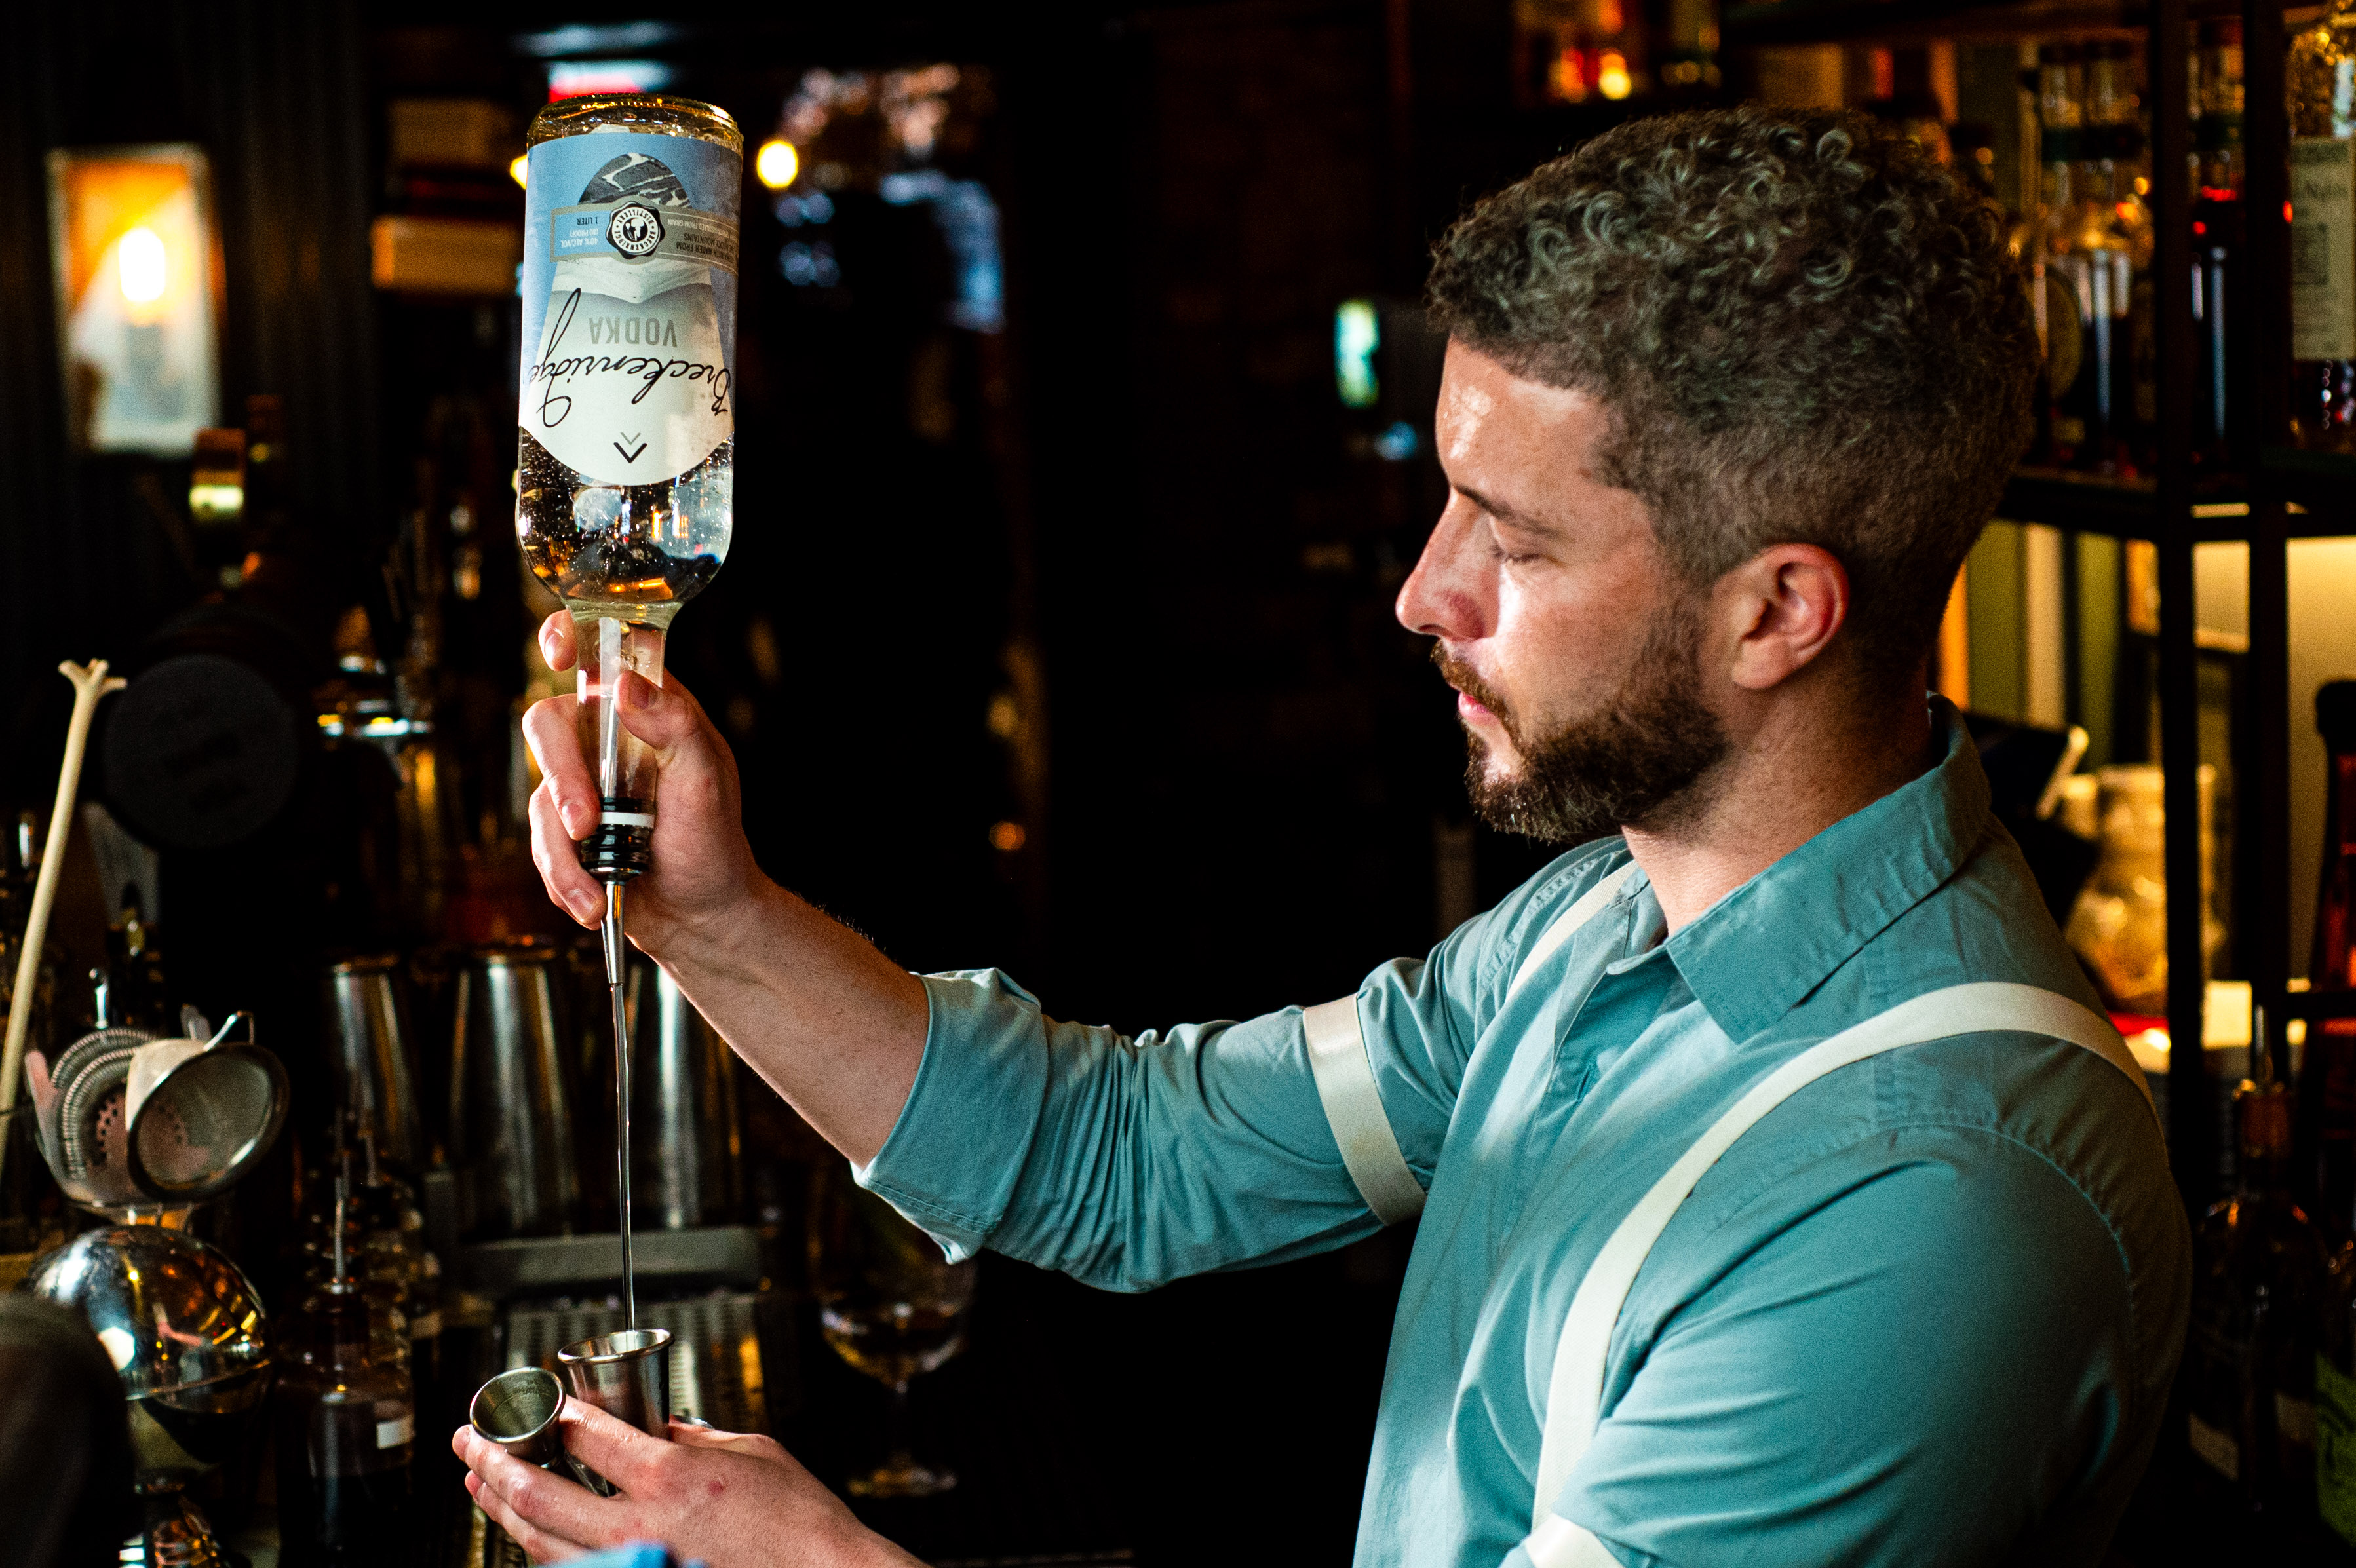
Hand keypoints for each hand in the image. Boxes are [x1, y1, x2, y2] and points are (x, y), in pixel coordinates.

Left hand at [453, 1399, 923, 1567]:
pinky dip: (539, 1550)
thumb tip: (661, 1427)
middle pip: (538, 1491)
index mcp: (671, 1474)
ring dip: (499, 1509)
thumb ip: (696, 1437)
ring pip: (538, 1541)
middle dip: (492, 1460)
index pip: (585, 1435)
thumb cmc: (799, 1522)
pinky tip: (526, 1534)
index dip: (552, 1414)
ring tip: (478, 1485)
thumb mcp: (753, 1452)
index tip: (535, 1404)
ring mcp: (633, 1564)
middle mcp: (640, 1524)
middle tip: (468, 1440)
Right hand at [523, 610, 765, 953]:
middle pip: (548, 724)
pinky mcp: (564, 830)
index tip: (560, 654)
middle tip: (587, 824)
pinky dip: (564, 880)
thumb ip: (676, 726)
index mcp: (647, 708)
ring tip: (599, 891)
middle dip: (562, 779)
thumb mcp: (708, 779)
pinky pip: (540, 845)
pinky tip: (593, 902)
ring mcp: (581, 784)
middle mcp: (605, 738)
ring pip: (540, 796)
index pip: (601, 653)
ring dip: (564, 852)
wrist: (702, 915)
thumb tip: (626, 686)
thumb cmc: (713, 840)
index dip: (570, 638)